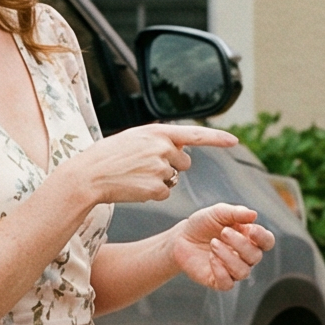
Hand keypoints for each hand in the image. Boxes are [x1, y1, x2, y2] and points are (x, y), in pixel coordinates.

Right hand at [60, 123, 238, 207]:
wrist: (89, 175)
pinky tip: (135, 187)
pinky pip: (164, 193)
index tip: (234, 141)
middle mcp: (163, 147)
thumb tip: (182, 153)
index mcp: (157, 132)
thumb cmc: (108, 156)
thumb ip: (159, 140)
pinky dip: (152, 193)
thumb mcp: (134, 138)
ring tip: (135, 175)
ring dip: (159, 180)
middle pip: (184, 162)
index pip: (195, 134)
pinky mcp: (157, 188)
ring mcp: (161, 168)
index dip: (217, 138)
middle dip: (171, 166)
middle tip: (144, 166)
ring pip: (173, 179)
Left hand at [168, 204, 274, 289]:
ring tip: (213, 244)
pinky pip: (228, 284)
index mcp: (248, 238)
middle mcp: (244, 256)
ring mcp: (232, 269)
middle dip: (240, 244)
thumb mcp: (217, 212)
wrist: (181, 237)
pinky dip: (221, 271)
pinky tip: (211, 258)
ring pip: (243, 272)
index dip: (263, 238)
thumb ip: (235, 212)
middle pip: (255, 256)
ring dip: (228, 257)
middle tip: (223, 232)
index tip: (250, 230)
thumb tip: (254, 214)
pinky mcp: (218, 281)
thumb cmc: (203, 224)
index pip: (267, 242)